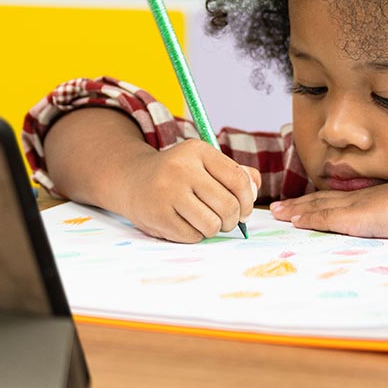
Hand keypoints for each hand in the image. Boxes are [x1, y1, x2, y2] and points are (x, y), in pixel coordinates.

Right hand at [119, 139, 259, 242]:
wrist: (132, 179)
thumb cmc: (178, 174)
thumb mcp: (204, 163)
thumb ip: (235, 172)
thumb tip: (254, 189)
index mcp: (198, 151)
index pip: (239, 180)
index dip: (248, 200)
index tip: (244, 209)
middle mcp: (182, 168)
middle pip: (228, 206)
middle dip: (232, 219)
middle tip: (225, 220)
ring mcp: (167, 192)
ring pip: (212, 225)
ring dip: (214, 229)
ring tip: (205, 221)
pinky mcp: (158, 215)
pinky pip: (192, 237)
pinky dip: (195, 235)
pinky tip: (186, 223)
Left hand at [269, 169, 387, 238]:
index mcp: (373, 199)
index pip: (339, 201)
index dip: (318, 203)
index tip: (301, 206)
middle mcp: (361, 200)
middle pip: (322, 201)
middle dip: (299, 205)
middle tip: (278, 209)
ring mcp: (359, 207)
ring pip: (320, 207)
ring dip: (297, 210)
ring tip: (277, 213)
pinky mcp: (360, 217)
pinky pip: (328, 218)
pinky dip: (309, 219)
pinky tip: (295, 222)